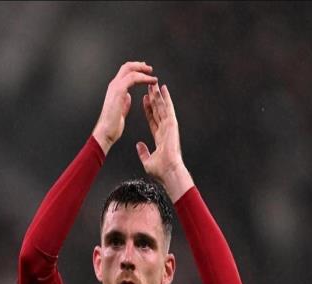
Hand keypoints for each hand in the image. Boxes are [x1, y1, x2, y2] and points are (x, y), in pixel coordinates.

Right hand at [92, 62, 157, 154]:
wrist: (106, 132)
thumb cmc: (112, 126)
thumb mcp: (121, 111)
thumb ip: (124, 102)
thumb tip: (128, 97)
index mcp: (114, 90)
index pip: (125, 73)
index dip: (136, 70)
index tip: (145, 71)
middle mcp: (114, 86)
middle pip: (127, 67)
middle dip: (140, 66)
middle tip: (149, 69)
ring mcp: (115, 87)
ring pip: (130, 70)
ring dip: (143, 70)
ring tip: (152, 75)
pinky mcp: (119, 91)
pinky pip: (133, 78)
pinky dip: (143, 78)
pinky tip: (150, 81)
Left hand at [137, 83, 193, 202]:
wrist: (169, 171)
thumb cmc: (161, 170)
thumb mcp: (148, 160)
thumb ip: (143, 152)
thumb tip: (139, 145)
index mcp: (160, 137)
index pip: (152, 120)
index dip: (148, 109)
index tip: (144, 100)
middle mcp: (165, 130)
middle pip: (157, 111)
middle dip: (153, 98)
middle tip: (149, 87)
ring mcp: (169, 126)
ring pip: (162, 107)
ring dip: (158, 95)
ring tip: (154, 84)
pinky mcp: (172, 125)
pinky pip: (168, 108)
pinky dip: (166, 98)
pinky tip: (163, 88)